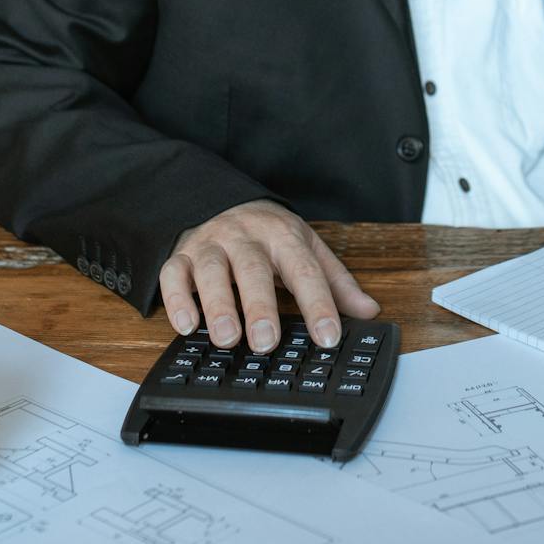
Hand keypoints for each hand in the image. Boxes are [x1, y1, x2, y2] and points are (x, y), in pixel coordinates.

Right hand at [159, 199, 379, 351]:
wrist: (221, 201)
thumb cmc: (268, 234)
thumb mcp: (306, 248)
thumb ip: (336, 282)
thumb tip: (369, 311)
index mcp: (283, 236)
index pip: (304, 270)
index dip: (318, 304)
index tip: (328, 336)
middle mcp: (246, 237)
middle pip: (253, 269)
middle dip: (260, 306)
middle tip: (267, 342)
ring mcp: (211, 245)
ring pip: (211, 271)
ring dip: (218, 305)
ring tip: (227, 338)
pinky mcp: (181, 256)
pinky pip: (173, 274)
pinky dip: (178, 299)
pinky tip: (187, 325)